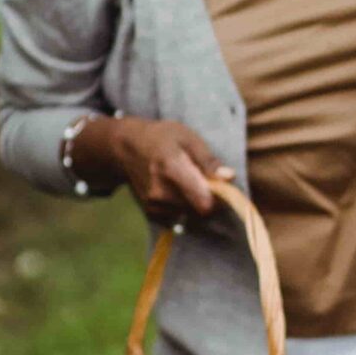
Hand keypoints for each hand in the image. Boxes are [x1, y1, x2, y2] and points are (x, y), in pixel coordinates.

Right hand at [87, 116, 227, 223]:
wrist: (127, 148)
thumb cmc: (162, 138)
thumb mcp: (188, 138)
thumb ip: (208, 161)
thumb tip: (229, 178)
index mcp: (172, 168)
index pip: (204, 202)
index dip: (219, 198)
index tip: (220, 184)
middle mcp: (161, 192)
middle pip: (201, 210)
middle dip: (210, 198)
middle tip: (203, 178)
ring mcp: (154, 205)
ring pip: (192, 214)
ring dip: (196, 202)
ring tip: (186, 181)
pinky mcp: (151, 213)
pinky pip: (180, 216)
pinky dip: (184, 206)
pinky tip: (176, 189)